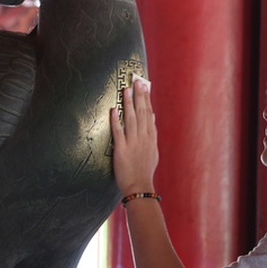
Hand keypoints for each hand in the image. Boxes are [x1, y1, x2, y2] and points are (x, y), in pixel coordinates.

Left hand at [110, 79, 158, 194]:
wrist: (140, 186)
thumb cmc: (145, 169)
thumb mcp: (153, 150)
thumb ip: (152, 132)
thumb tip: (152, 116)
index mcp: (150, 137)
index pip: (148, 113)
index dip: (146, 98)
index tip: (145, 85)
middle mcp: (143, 137)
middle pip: (141, 112)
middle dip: (139, 95)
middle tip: (136, 81)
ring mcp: (133, 143)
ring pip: (130, 119)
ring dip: (128, 103)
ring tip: (126, 90)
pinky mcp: (121, 150)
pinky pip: (118, 132)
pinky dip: (116, 120)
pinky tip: (114, 110)